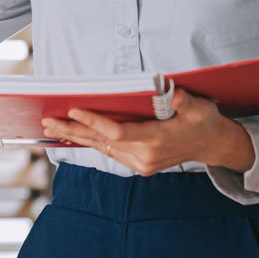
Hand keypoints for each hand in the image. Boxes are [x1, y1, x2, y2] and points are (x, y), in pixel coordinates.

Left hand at [42, 90, 256, 175]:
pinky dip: (90, 141)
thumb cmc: (204, 121)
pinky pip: (109, 151)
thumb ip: (184, 101)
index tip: (73, 110)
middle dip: (73, 131)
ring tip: (51, 127)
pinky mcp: (139, 165)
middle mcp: (145, 157)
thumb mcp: (200, 108)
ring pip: (102, 147)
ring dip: (76, 137)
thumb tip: (172, 92)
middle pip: (102, 141)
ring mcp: (141, 164)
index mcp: (156, 141)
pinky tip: (73, 135)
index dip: (94, 121)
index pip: (117, 132)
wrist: (212, 144)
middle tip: (46, 122)